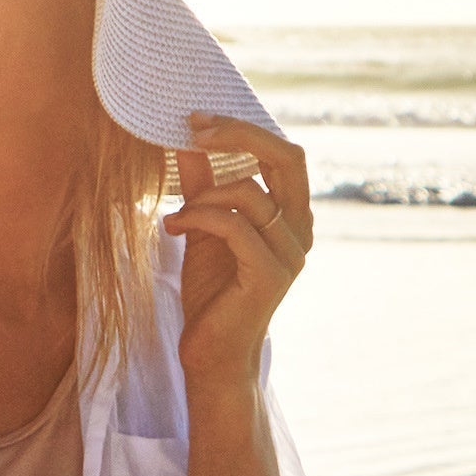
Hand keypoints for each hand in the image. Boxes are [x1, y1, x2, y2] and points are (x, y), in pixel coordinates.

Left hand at [168, 114, 313, 403]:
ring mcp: (291, 254)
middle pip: (286, 156)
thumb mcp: (204, 229)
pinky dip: (198, 218)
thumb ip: (203, 185)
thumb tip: (187, 139)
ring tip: (176, 217)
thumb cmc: (211, 295)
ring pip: (250, 192)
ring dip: (202, 196)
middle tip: (193, 128)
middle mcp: (301, 231)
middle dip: (238, 134)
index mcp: (292, 216)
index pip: (284, 153)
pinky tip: (174, 230)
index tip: (196, 118)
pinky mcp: (270, 275)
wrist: (212, 356)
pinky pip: (233, 226)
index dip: (243, 128)